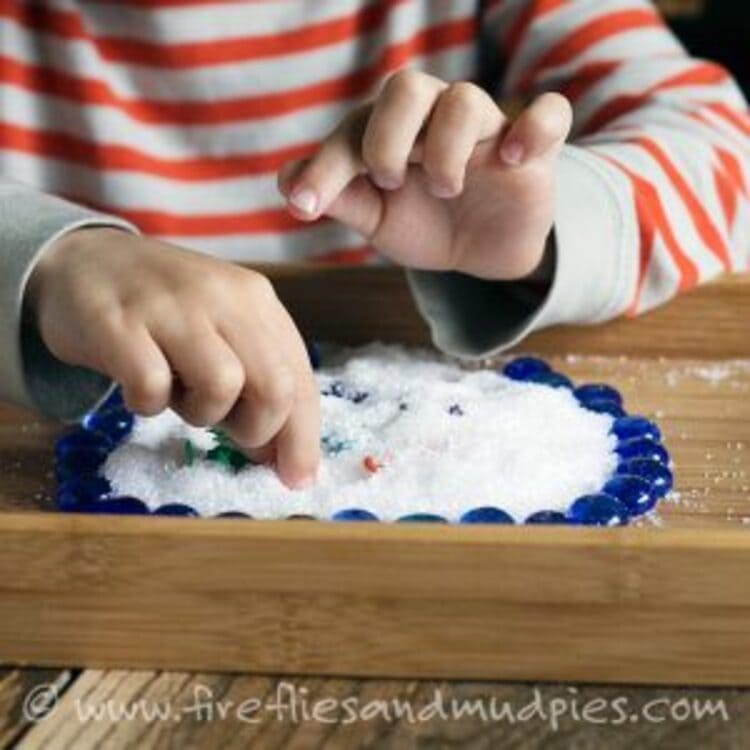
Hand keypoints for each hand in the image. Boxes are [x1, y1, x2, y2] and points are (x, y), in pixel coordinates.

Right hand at [26, 229, 319, 488]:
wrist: (86, 261)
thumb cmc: (165, 313)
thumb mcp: (222, 336)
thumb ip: (256, 386)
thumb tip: (277, 457)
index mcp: (257, 300)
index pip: (300, 378)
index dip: (303, 438)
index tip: (298, 479)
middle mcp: (223, 296)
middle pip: (276, 386)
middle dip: (259, 429)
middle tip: (228, 429)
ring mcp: (171, 306)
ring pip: (222, 385)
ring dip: (201, 412)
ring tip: (177, 394)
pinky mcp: (117, 322)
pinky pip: (152, 386)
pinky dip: (148, 403)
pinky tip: (138, 386)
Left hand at [279, 72, 571, 279]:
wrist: (480, 251)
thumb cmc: (425, 224)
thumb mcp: (377, 218)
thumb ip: (339, 198)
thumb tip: (284, 181)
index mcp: (393, 131)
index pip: (354, 130)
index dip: (325, 166)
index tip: (304, 207)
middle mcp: (435, 119)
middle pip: (408, 87)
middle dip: (388, 139)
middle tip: (389, 182)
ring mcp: (486, 129)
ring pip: (465, 100)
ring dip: (444, 149)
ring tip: (444, 190)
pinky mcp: (533, 148)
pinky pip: (550, 114)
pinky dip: (534, 128)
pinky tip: (510, 158)